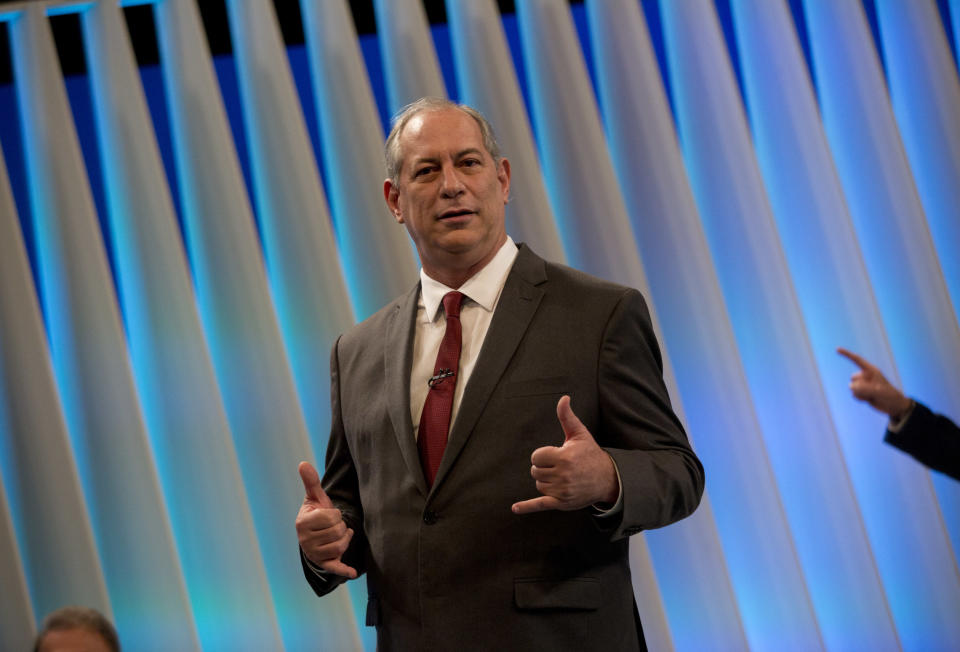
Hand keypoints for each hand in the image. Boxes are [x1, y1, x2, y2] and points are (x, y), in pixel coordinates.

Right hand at [295, 461, 356, 577]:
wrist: (315, 535)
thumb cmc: (317, 514)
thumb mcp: (314, 498)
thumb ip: (311, 482)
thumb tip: (303, 463)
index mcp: (303, 523)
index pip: (332, 517)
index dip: (336, 515)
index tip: (331, 516)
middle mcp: (305, 541)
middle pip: (338, 532)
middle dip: (341, 527)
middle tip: (335, 526)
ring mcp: (313, 554)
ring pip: (341, 545)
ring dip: (345, 539)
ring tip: (339, 535)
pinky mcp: (323, 564)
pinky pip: (334, 567)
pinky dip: (344, 570)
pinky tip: (352, 572)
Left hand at [512, 396, 618, 514]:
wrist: (607, 478)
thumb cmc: (590, 454)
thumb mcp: (580, 434)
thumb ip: (567, 417)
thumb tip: (563, 398)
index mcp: (564, 457)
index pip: (536, 457)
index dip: (543, 455)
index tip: (555, 455)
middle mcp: (563, 475)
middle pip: (535, 471)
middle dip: (543, 468)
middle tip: (559, 467)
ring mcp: (562, 491)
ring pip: (538, 485)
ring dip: (545, 481)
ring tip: (561, 477)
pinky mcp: (562, 503)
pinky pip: (540, 504)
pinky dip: (527, 507)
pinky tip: (515, 508)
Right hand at [837, 347, 911, 418]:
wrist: (894, 406)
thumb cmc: (889, 396)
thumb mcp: (878, 391)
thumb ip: (864, 388)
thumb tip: (852, 387)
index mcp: (871, 370)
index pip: (857, 360)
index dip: (847, 354)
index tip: (837, 349)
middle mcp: (866, 376)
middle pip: (853, 378)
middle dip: (860, 386)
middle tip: (873, 392)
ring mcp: (863, 384)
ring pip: (852, 387)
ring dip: (860, 393)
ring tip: (872, 396)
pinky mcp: (862, 392)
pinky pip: (854, 394)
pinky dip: (860, 398)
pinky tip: (869, 399)